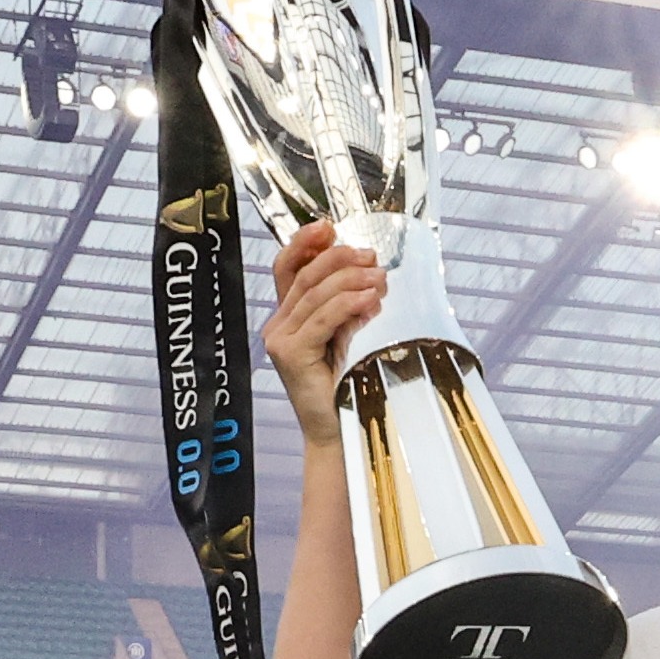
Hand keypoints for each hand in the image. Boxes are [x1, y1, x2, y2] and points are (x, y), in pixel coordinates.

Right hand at [259, 220, 387, 446]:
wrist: (341, 431)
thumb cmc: (348, 386)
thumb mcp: (349, 336)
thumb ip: (349, 308)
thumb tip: (372, 274)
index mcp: (290, 317)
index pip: (289, 268)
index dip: (305, 243)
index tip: (329, 227)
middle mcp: (279, 326)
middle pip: (304, 275)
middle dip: (339, 258)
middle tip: (372, 256)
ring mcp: (281, 340)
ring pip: (314, 294)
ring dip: (350, 279)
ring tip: (380, 278)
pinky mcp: (291, 355)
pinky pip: (322, 319)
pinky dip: (347, 304)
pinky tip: (370, 300)